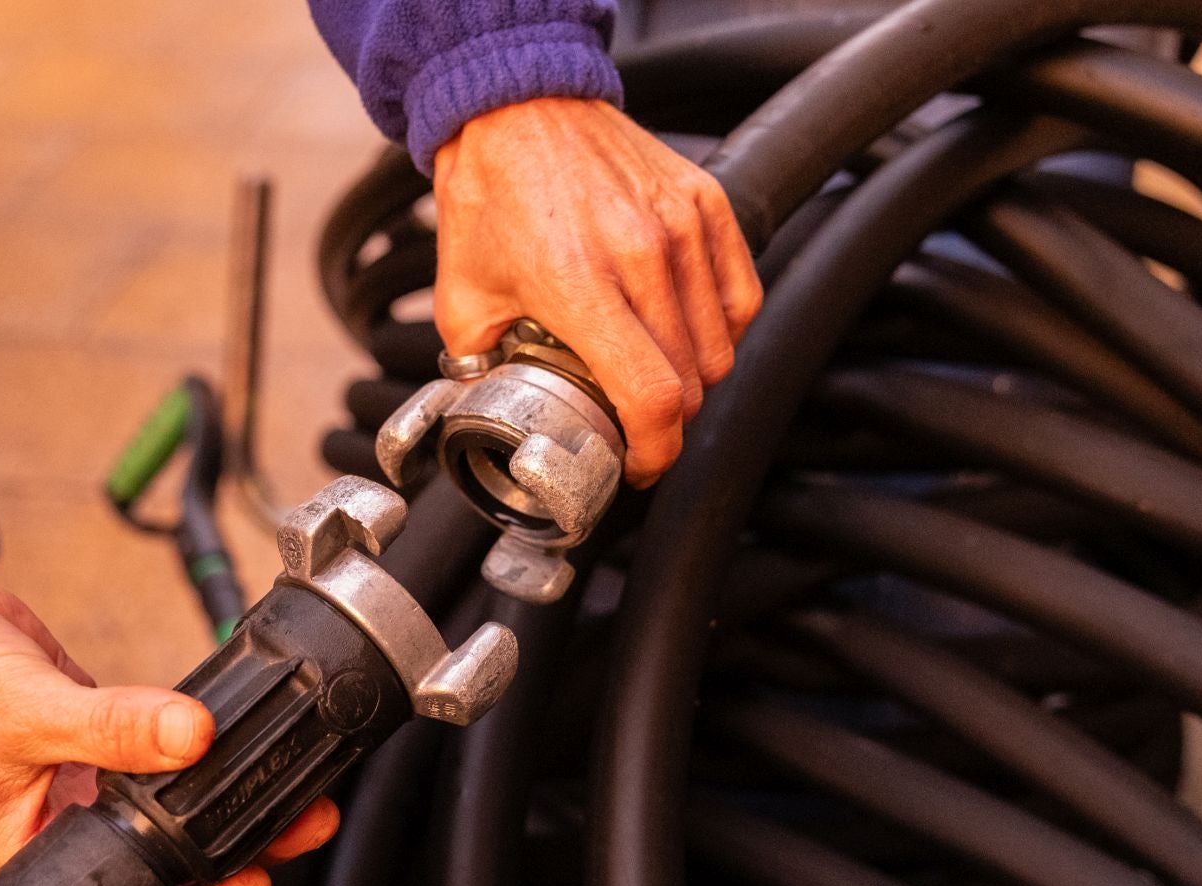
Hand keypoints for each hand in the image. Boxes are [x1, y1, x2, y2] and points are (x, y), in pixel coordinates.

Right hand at [0, 546, 337, 885]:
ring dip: (225, 801)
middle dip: (232, 849)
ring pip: (165, 809)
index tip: (250, 881)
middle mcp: (53, 830)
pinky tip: (234, 741)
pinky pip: (152, 755)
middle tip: (300, 826)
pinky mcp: (86, 736)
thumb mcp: (24, 710)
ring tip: (293, 791)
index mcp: (24, 857)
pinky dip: (192, 752)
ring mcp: (73, 783)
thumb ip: (115, 726)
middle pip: (159, 862)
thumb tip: (194, 736)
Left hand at [433, 98, 762, 485]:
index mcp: (578, 284)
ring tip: (661, 377)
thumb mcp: (461, 293)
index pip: (653, 396)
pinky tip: (691, 335)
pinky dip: (724, 330)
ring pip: (722, 344)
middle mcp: (640, 255)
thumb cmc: (492, 191)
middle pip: (692, 380)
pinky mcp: (705, 203)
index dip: (657, 451)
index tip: (643, 465)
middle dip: (668, 421)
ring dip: (697, 378)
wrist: (517, 104)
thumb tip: (486, 408)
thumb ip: (476, 362)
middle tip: (639, 425)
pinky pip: (741, 295)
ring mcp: (681, 227)